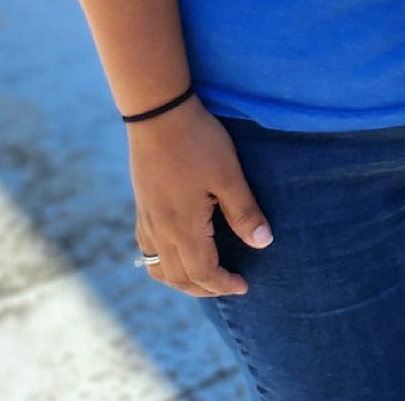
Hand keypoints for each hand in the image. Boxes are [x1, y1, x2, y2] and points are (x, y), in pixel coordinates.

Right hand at [128, 96, 272, 296]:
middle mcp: (159, 231)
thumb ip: (244, 212)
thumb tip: (263, 243)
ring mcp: (146, 221)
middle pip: (179, 277)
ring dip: (182, 281)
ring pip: (160, 269)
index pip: (203, 272)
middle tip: (230, 286)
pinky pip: (147, 252)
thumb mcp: (229, 176)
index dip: (224, 284)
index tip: (244, 286)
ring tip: (205, 279)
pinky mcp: (141, 209)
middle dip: (205, 289)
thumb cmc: (198, 142)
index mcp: (182, 227)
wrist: (158, 115)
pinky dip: (164, 265)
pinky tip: (179, 255)